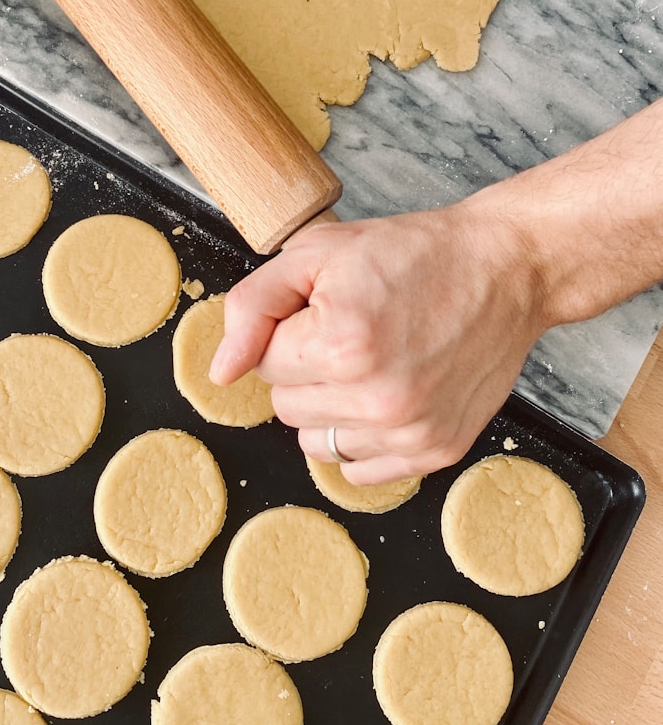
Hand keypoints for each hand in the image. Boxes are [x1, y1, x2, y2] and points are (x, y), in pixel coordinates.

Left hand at [209, 204, 545, 484]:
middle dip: (305, 369)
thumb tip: (220, 372)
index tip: (327, 310)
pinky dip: (363, 437)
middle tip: (354, 330)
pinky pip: (359, 470)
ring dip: (331, 406)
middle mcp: (377, 398)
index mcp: (341, 344)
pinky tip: (391, 392)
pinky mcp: (437, 451)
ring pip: (316, 443)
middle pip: (285, 407)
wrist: (505, 269)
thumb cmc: (413, 255)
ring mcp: (410, 431)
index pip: (263, 364)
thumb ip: (253, 307)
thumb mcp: (317, 253)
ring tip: (373, 362)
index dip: (288, 331)